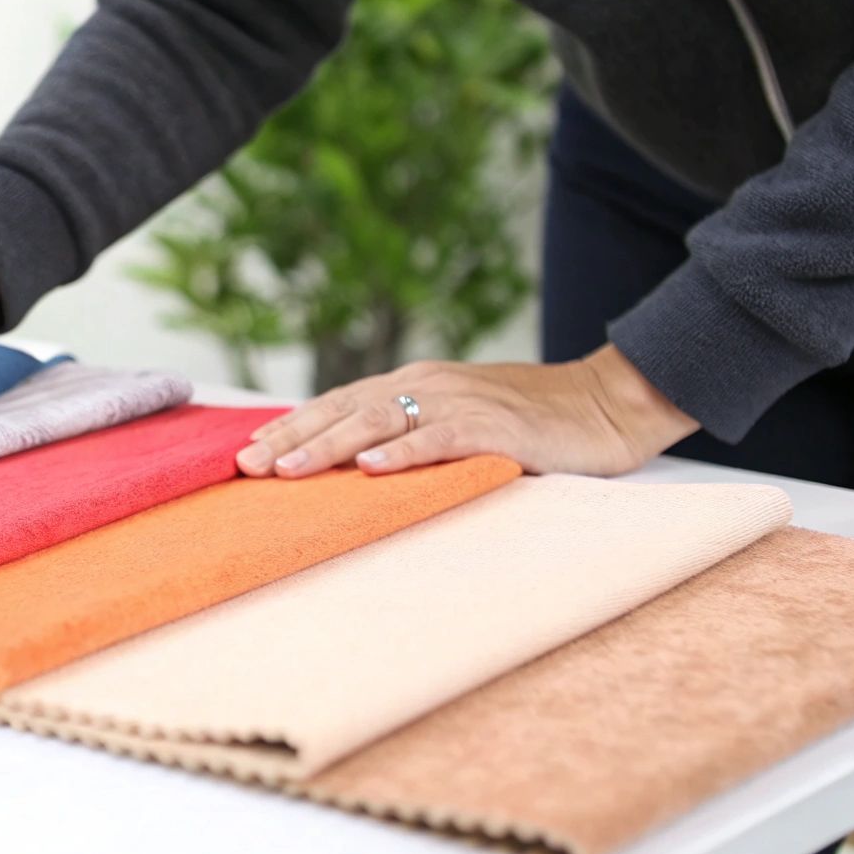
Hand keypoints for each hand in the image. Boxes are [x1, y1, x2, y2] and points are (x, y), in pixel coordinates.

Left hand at [235, 345, 697, 478]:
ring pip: (381, 420)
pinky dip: (403, 452)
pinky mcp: (497, 427)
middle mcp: (428, 385)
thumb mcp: (457, 423)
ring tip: (289, 470)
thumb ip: (408, 435)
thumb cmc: (529, 422)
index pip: (337, 403)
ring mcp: (462, 403)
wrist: (608, 404)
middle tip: (246, 467)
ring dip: (330, 445)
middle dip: (291, 438)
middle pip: (345, 409)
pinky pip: (441, 437)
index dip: (290, 426)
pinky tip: (371, 467)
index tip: (244, 455)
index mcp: (413, 384)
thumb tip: (349, 466)